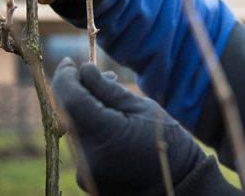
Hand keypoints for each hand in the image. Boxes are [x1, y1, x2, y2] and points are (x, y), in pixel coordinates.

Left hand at [51, 58, 205, 194]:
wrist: (179, 184)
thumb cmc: (168, 143)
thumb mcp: (142, 107)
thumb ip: (108, 89)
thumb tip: (82, 70)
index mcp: (105, 136)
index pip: (70, 99)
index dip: (65, 77)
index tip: (70, 62)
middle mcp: (88, 158)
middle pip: (69, 114)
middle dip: (78, 91)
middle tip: (99, 76)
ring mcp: (86, 172)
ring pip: (75, 128)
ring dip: (85, 109)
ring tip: (110, 96)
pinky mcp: (87, 179)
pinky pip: (82, 145)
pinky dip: (90, 128)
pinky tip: (110, 119)